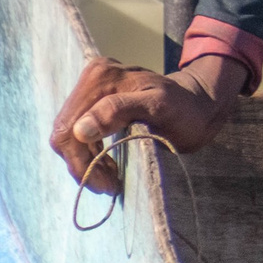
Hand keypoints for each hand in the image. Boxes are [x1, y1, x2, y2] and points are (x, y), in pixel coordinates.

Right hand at [48, 54, 243, 192]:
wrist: (197, 104)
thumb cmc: (185, 109)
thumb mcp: (161, 108)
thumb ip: (120, 111)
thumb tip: (80, 130)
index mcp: (102, 77)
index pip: (70, 129)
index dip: (82, 162)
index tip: (108, 183)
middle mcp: (91, 77)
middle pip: (64, 134)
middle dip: (83, 165)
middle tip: (109, 186)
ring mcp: (90, 89)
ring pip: (68, 136)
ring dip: (86, 162)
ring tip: (111, 179)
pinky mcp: (93, 101)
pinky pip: (77, 134)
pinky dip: (89, 154)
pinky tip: (108, 165)